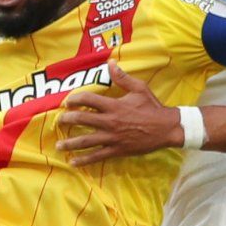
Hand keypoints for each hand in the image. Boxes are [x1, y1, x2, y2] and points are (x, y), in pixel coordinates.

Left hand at [56, 60, 181, 166]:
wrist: (166, 128)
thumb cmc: (152, 107)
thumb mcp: (139, 88)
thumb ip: (122, 77)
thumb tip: (110, 63)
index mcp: (114, 105)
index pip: (88, 100)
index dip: (75, 99)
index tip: (67, 103)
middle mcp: (110, 121)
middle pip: (82, 119)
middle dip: (67, 120)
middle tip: (59, 122)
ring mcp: (112, 137)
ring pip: (86, 140)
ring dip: (70, 143)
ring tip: (59, 146)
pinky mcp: (117, 150)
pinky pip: (97, 156)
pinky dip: (84, 160)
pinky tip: (73, 162)